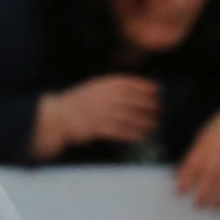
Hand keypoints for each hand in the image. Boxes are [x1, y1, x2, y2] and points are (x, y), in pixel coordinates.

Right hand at [35, 74, 160, 157]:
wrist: (59, 116)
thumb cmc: (80, 101)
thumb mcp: (95, 86)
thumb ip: (113, 86)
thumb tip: (138, 89)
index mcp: (104, 84)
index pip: (130, 83)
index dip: (146, 87)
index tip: (157, 91)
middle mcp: (104, 97)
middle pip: (133, 100)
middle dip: (149, 106)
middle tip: (160, 110)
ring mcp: (101, 112)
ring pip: (129, 117)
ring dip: (144, 121)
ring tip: (154, 124)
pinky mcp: (98, 128)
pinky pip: (120, 131)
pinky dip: (132, 133)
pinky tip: (141, 136)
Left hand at [174, 109, 219, 210]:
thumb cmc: (219, 130)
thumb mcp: (202, 139)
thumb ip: (193, 157)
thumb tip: (180, 175)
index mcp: (205, 149)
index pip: (191, 168)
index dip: (184, 182)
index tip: (180, 193)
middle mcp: (219, 157)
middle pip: (209, 181)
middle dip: (203, 196)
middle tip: (198, 205)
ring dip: (219, 199)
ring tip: (213, 208)